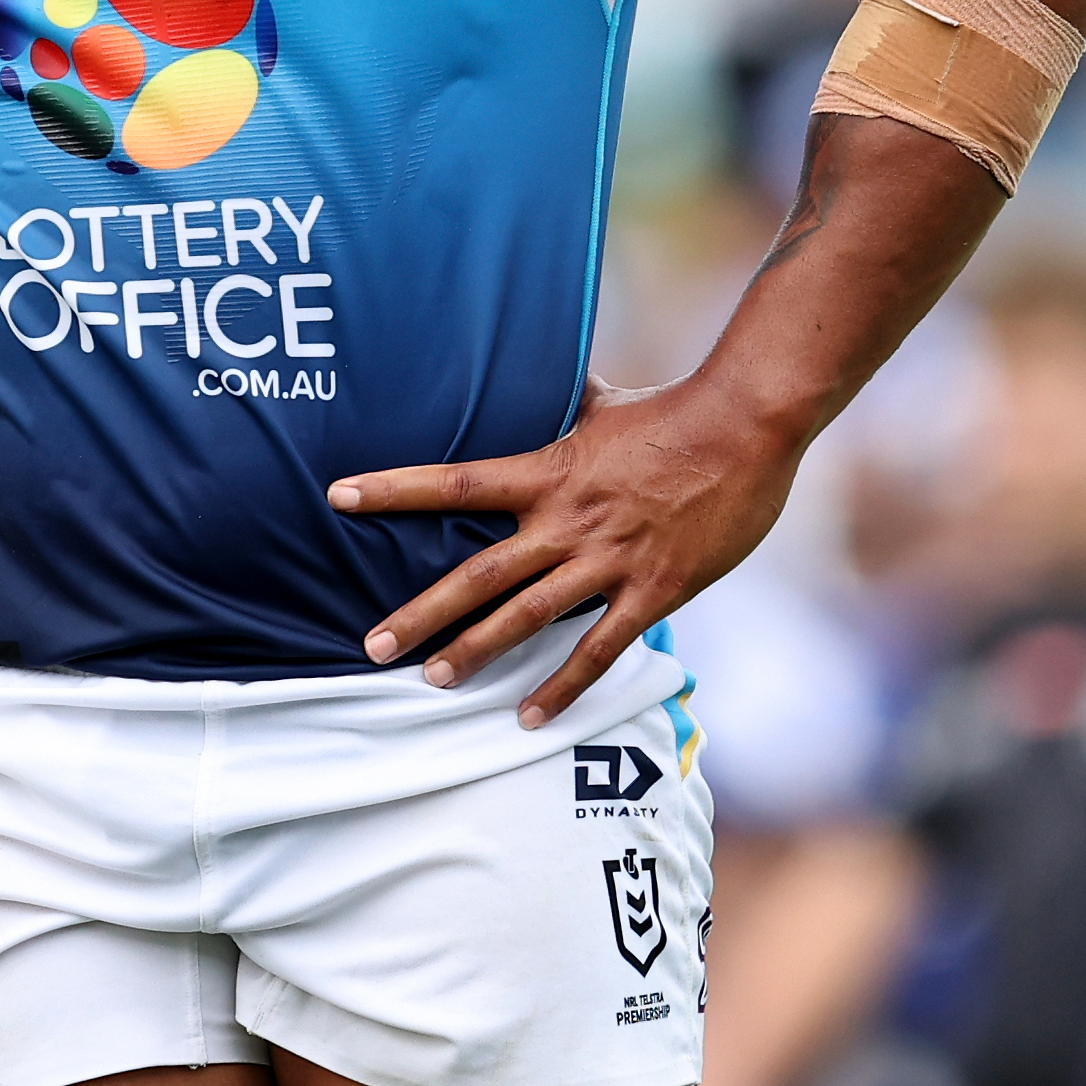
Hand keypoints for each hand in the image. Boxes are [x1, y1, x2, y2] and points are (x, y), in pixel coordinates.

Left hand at [328, 376, 802, 727]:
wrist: (746, 427)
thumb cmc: (675, 410)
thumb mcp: (604, 401)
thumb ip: (563, 398)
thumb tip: (536, 368)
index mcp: (548, 471)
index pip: (455, 482)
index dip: (394, 489)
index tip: (339, 496)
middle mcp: (567, 521)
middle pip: (479, 574)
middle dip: (422, 613)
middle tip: (371, 647)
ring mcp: (609, 560)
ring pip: (528, 617)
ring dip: (477, 652)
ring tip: (432, 681)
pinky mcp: (653, 590)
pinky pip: (599, 648)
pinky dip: (563, 686)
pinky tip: (529, 717)